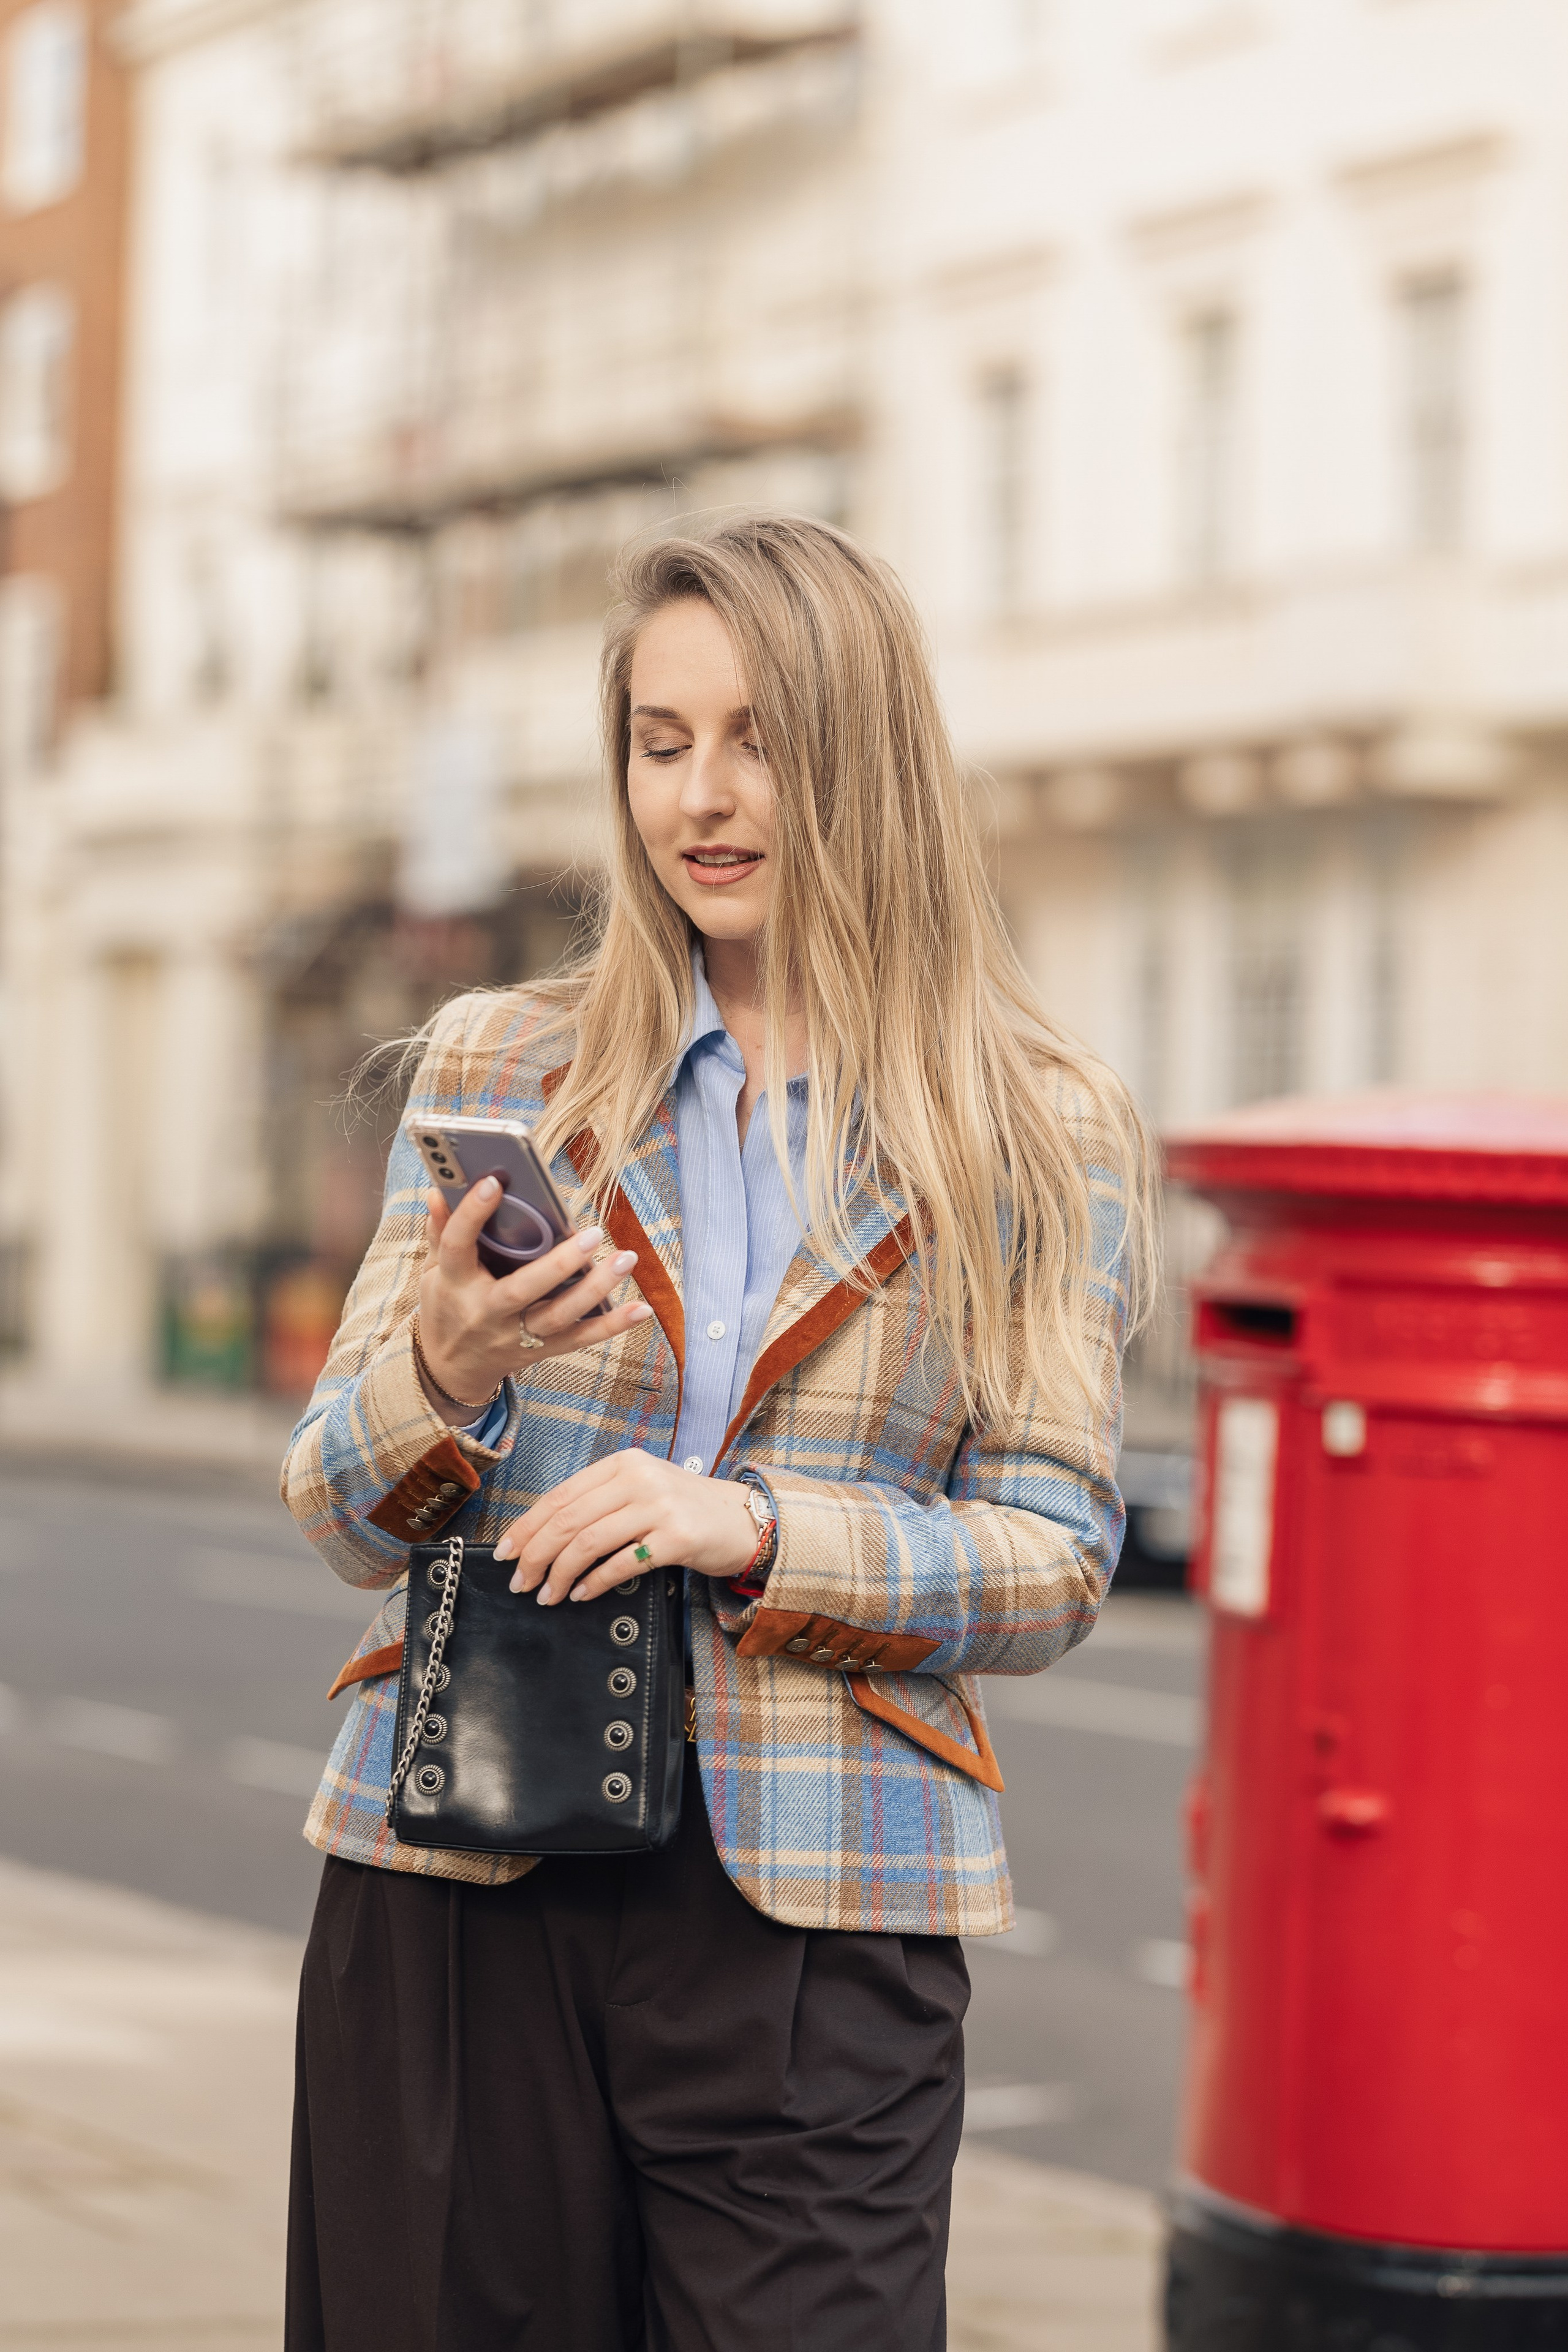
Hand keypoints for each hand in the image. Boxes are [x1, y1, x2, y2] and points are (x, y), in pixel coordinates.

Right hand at [414, 1178, 651, 1423]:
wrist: (450, 1368)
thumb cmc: (446, 1306)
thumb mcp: (434, 1270)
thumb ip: (441, 1231)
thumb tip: (439, 1190)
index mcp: (455, 1284)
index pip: (459, 1246)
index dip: (472, 1215)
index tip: (493, 1183)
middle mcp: (487, 1312)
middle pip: (523, 1289)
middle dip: (559, 1263)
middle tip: (592, 1233)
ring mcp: (516, 1335)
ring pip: (559, 1315)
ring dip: (596, 1289)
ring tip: (626, 1259)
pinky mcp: (541, 1349)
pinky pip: (580, 1339)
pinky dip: (612, 1325)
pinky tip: (642, 1309)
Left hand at [496, 1448, 759, 1604]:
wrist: (744, 1520)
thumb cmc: (685, 1510)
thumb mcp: (641, 1491)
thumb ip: (599, 1502)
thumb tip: (543, 1535)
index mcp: (623, 1463)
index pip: (561, 1495)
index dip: (527, 1526)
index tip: (505, 1552)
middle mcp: (639, 1478)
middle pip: (568, 1519)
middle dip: (535, 1554)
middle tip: (519, 1581)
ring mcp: (659, 1506)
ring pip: (588, 1542)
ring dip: (560, 1574)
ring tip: (547, 1595)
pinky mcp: (677, 1537)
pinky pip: (621, 1564)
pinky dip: (594, 1583)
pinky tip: (581, 1594)